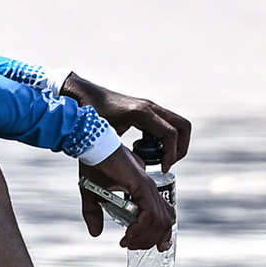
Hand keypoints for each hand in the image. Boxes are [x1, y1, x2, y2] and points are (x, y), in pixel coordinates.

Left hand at [61, 74, 191, 168]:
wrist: (82, 94)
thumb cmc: (90, 113)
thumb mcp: (105, 134)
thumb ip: (118, 150)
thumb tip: (130, 171)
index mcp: (142, 113)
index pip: (171, 134)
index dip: (172, 155)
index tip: (163, 169)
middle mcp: (150, 108)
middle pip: (183, 126)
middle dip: (181, 148)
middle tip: (168, 163)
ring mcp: (149, 107)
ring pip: (176, 124)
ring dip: (175, 142)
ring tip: (160, 159)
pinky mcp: (145, 110)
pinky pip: (165, 124)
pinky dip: (164, 138)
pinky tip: (146, 150)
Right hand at [81, 145, 174, 250]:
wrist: (93, 147)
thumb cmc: (94, 166)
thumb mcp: (93, 196)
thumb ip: (94, 214)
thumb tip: (95, 233)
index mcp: (144, 190)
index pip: (163, 215)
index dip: (162, 234)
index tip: (154, 247)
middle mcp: (150, 189)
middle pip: (165, 222)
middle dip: (151, 240)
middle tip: (132, 246)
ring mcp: (148, 187)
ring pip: (159, 221)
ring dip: (144, 237)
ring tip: (127, 242)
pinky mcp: (142, 186)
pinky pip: (149, 214)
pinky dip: (141, 228)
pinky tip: (128, 234)